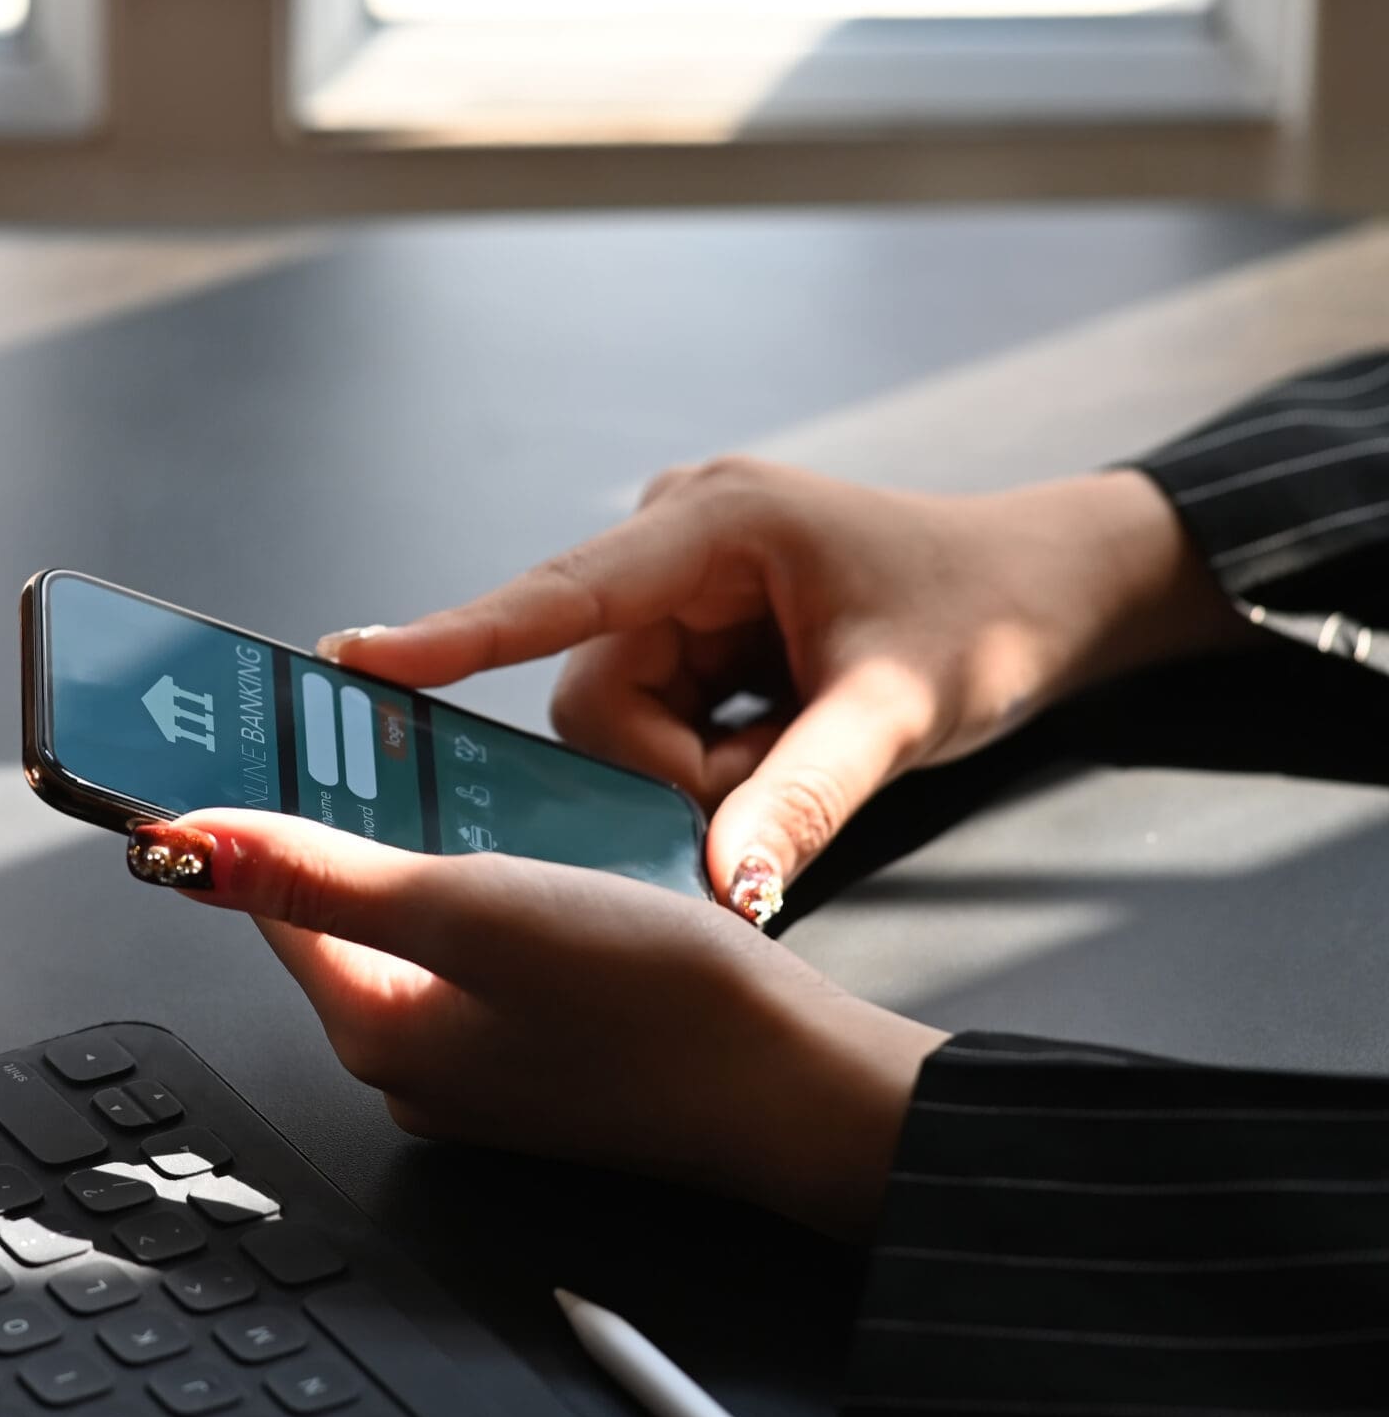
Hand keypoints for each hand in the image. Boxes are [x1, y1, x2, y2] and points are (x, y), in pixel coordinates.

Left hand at [126, 813, 945, 1238]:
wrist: (801, 1085)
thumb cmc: (659, 1003)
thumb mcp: (471, 907)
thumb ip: (317, 874)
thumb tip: (177, 847)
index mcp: (371, 1028)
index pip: (270, 894)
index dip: (269, 802)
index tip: (280, 729)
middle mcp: (409, 1061)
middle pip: (342, 910)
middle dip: (360, 822)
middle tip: (391, 739)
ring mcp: (478, 1066)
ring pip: (422, 927)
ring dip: (436, 852)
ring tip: (475, 787)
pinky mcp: (544, 1056)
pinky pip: (487, 953)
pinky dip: (497, 893)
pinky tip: (543, 855)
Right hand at [320, 462, 1242, 918]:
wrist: (1059, 588)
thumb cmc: (990, 616)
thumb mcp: (906, 712)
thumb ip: (804, 800)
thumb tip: (725, 891)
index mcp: (715, 525)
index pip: (562, 594)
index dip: (455, 635)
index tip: (357, 658)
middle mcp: (675, 540)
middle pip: (593, 694)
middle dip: (671, 765)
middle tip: (775, 776)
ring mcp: (678, 581)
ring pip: (615, 720)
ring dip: (697, 766)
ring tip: (796, 746)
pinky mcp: (689, 622)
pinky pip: (651, 718)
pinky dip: (712, 755)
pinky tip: (780, 734)